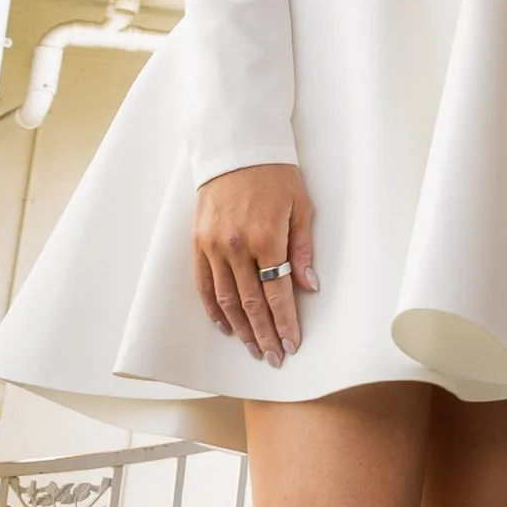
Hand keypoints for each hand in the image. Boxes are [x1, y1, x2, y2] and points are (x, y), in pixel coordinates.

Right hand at [194, 164, 318, 364]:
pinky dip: (214, 308)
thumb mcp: (301, 207)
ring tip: (253, 348)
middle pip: (251, 303)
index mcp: (267, 237)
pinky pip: (204, 284)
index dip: (285, 322)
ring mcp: (214, 246)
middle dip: (264, 334)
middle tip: (274, 357)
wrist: (236, 149)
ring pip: (226, 299)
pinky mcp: (198, 242)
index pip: (277, 292)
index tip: (292, 343)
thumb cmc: (275, 176)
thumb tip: (308, 286)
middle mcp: (237, 246)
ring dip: (240, 328)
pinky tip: (224, 326)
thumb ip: (302, 249)